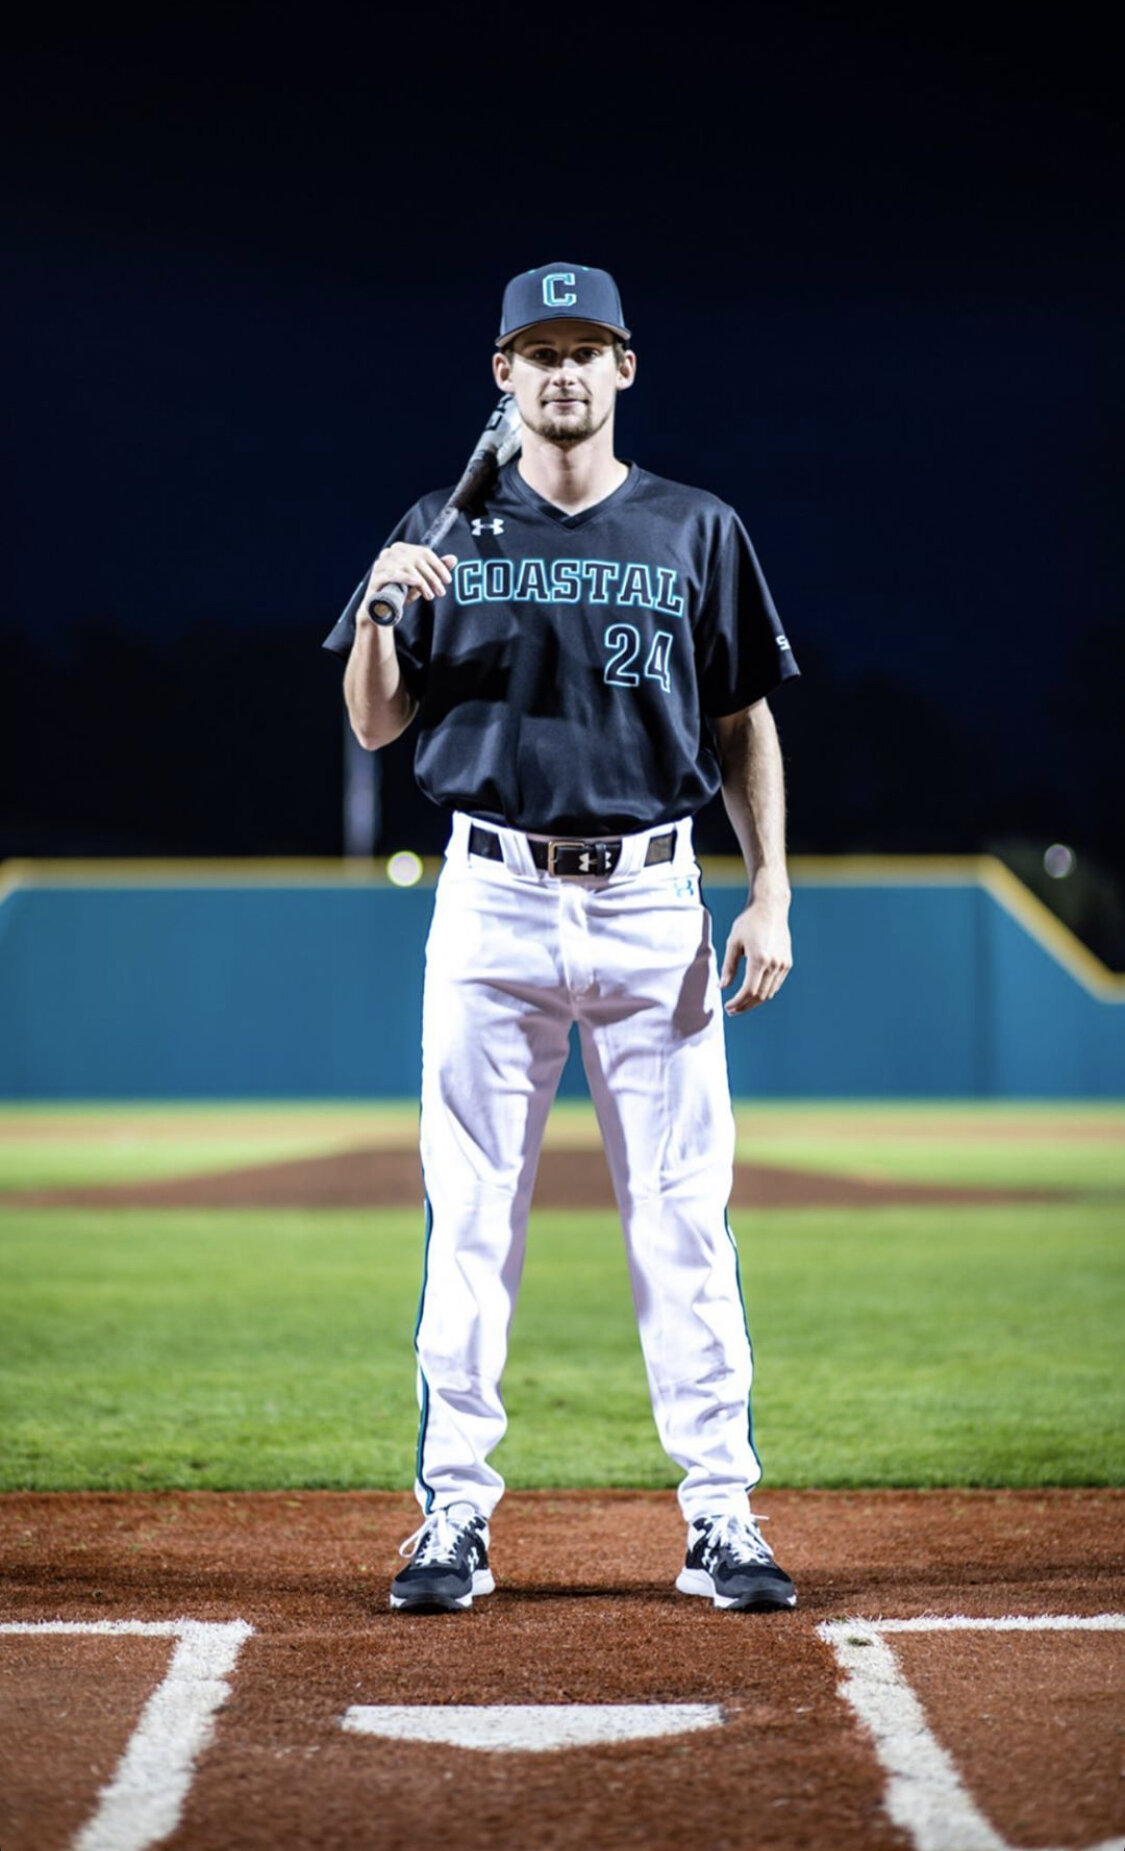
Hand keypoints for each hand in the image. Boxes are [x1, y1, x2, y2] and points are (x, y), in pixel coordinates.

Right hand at [364, 544, 456, 610]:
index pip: (424, 553)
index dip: (438, 565)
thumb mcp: (422, 581)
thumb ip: (436, 569)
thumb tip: (454, 558)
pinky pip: (393, 573)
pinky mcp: (376, 576)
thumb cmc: (402, 592)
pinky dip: (406, 577)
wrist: (381, 610)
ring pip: (407, 567)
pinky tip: (417, 583)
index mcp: (402, 549)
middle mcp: (390, 552)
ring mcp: (381, 563)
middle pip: (416, 560)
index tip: (448, 580)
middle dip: (432, 577)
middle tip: (441, 592)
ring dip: (422, 582)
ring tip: (430, 595)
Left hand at [719, 896, 792, 1014]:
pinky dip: (764, 992)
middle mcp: (774, 964)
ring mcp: (783, 964)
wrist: (771, 908)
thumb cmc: (749, 922)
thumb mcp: (733, 942)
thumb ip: (728, 967)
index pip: (749, 991)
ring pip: (769, 993)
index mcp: (760, 959)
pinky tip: (753, 993)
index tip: (727, 1007)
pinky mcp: (787, 962)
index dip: (737, 1003)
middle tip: (732, 1010)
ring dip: (754, 1002)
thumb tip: (722, 987)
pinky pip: (776, 984)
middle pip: (760, 996)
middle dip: (745, 1006)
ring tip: (740, 1004)